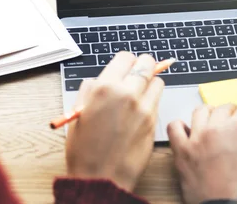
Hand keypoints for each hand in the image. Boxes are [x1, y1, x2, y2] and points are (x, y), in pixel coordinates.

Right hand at [65, 52, 163, 191]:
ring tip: (139, 94)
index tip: (124, 67)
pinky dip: (152, 100)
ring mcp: (144, 108)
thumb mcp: (78, 113)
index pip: (126, 57)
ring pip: (158, 81)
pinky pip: (158, 101)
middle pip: (147, 64)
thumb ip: (90, 90)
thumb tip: (100, 80)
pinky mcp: (154, 121)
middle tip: (137, 74)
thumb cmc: (84, 150)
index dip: (125, 62)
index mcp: (105, 88)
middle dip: (142, 66)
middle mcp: (127, 93)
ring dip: (150, 83)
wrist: (100, 178)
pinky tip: (141, 110)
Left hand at [167, 104, 236, 203]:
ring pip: (200, 111)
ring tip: (211, 122)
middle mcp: (217, 129)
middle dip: (231, 113)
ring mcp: (197, 139)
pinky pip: (174, 128)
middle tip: (232, 121)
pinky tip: (187, 131)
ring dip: (208, 114)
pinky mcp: (182, 152)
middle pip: (223, 108)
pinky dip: (180, 127)